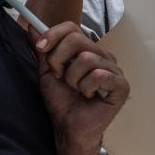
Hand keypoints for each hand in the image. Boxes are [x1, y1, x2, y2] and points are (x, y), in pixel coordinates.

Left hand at [31, 21, 128, 151]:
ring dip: (73, 79)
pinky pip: (99, 75)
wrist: (68, 128)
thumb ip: (43, 50)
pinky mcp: (121, 86)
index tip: (40, 47)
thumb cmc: (62, 102)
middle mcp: (103, 57)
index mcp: (88, 51)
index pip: (72, 28)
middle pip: (77, 39)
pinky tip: (89, 96)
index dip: (53, 34)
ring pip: (87, 58)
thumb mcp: (47, 72)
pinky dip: (87, 88)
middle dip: (59, 60)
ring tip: (76, 90)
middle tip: (59, 77)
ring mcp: (115, 70)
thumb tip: (32, 26)